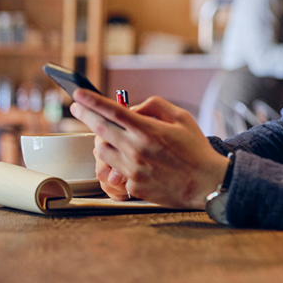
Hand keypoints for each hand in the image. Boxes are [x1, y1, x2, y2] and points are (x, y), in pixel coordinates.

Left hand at [70, 91, 230, 208]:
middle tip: (76, 108)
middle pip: (99, 129)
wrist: (205, 183)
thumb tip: (131, 108)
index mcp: (148, 131)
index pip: (112, 111)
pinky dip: (116, 161)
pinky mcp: (132, 187)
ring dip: (101, 140)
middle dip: (85, 115)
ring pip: (101, 152)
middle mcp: (136, 151)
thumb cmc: (195, 149)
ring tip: (109, 134)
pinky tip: (127, 157)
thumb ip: (154, 106)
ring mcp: (132, 171)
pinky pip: (114, 170)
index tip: (78, 94)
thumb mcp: (181, 117)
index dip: (92, 101)